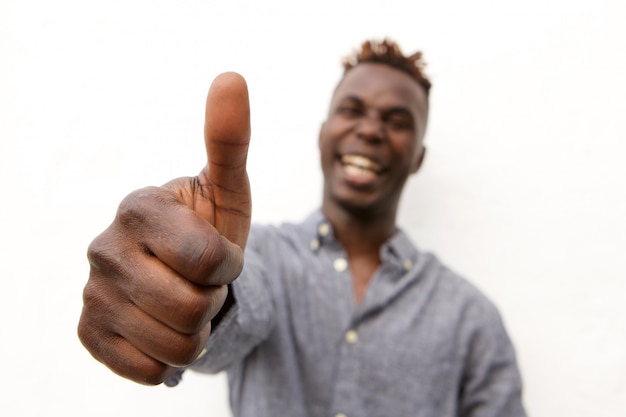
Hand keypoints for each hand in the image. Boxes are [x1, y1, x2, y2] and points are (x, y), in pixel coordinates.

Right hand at [77, 73, 250, 384]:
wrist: (182, 272)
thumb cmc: (209, 227)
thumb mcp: (227, 189)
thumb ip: (229, 139)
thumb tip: (231, 76)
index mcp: (138, 207)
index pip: (207, 260)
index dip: (228, 266)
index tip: (220, 255)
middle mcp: (104, 248)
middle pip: (190, 309)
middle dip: (212, 301)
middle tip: (201, 283)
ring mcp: (92, 294)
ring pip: (174, 347)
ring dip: (195, 331)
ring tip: (185, 302)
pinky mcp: (90, 334)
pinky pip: (148, 370)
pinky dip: (170, 358)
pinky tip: (162, 328)